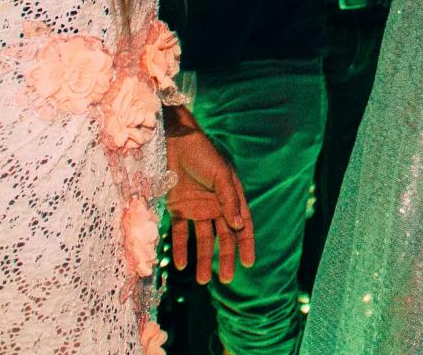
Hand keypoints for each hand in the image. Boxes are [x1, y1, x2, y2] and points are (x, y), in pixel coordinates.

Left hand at [166, 127, 254, 284]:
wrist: (173, 142)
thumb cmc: (202, 153)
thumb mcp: (220, 174)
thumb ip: (229, 199)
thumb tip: (239, 226)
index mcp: (231, 197)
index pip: (243, 225)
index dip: (246, 244)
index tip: (249, 263)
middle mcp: (216, 206)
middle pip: (224, 237)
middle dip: (226, 258)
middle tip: (228, 280)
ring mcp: (197, 208)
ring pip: (203, 239)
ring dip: (203, 259)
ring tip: (202, 280)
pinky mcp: (178, 209)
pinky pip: (181, 233)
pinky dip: (181, 249)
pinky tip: (181, 265)